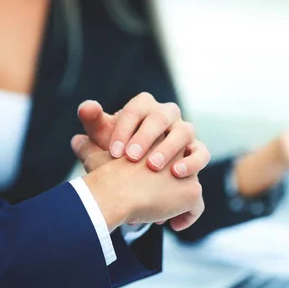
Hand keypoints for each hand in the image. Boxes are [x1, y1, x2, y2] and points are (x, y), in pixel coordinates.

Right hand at [71, 135, 203, 230]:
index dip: (158, 166)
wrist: (117, 191)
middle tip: (155, 200)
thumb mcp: (97, 155)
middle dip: (172, 182)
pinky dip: (187, 218)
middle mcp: (179, 148)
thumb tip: (77, 141)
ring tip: (164, 215)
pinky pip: (197, 207)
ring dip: (181, 201)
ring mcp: (188, 170)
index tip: (147, 178)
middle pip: (182, 165)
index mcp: (158, 135)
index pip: (167, 146)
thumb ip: (91, 146)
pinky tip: (173, 225)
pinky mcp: (192, 191)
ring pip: (192, 186)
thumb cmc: (104, 174)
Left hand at [77, 93, 209, 177]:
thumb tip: (87, 108)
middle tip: (131, 157)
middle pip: (162, 116)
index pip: (136, 108)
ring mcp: (185, 132)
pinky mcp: (197, 152)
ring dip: (169, 148)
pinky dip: (192, 162)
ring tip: (153, 166)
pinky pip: (201, 153)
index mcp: (145, 107)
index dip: (125, 128)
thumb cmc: (119, 156)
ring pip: (185, 131)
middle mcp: (168, 115)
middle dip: (146, 136)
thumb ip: (94, 123)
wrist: (136, 180)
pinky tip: (176, 174)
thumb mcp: (103, 141)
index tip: (114, 152)